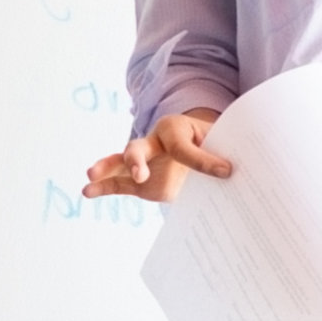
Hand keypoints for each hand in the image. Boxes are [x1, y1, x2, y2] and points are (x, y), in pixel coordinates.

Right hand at [82, 109, 229, 202]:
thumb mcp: (222, 143)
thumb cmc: (213, 144)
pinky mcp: (138, 182)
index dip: (204, 161)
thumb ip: (223, 153)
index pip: (184, 147)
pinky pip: (118, 183)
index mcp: (176, 128)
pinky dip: (103, 187)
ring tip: (90, 175)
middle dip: (138, 159)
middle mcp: (154, 141)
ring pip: (121, 162)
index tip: (226, 172)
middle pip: (139, 147)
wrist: (203, 153)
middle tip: (140, 173)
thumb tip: (234, 171)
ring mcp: (143, 162)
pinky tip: (87, 191)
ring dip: (106, 168)